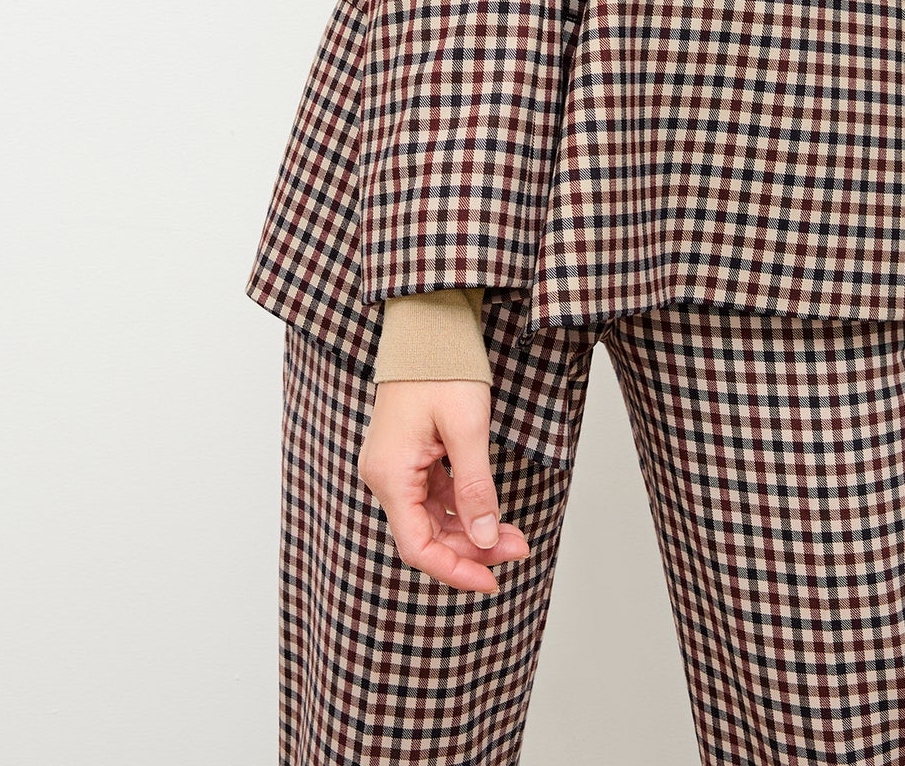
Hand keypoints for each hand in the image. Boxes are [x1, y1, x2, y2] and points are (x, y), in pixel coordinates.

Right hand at [357, 376, 530, 593]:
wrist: (428, 324)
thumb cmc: (442, 366)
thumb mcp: (467, 428)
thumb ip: (476, 487)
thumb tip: (487, 538)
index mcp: (391, 475)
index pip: (418, 547)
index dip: (455, 570)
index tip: (492, 580)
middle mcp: (385, 476)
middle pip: (427, 535)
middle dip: (474, 548)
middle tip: (518, 548)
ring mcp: (395, 466)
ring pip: (432, 518)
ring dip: (471, 529)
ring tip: (513, 535)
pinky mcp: (409, 456)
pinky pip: (433, 496)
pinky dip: (462, 507)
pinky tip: (491, 512)